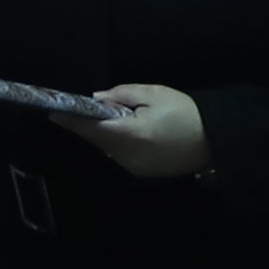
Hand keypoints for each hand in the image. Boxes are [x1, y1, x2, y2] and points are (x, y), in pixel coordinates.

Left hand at [79, 82, 210, 181]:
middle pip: (98, 140)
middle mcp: (128, 156)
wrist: (215, 140)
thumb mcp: (154, 94)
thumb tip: (97, 99)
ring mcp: (135, 168)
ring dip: (105, 135)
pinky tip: (128, 134)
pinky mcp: (143, 174)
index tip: (54, 113)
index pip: (91, 128)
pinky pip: (121, 157)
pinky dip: (118, 144)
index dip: (72, 120)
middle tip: (82, 111)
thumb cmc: (185, 112)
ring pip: (109, 149)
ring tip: (111, 120)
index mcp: (130, 134)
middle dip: (89, 126)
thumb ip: (122, 95)